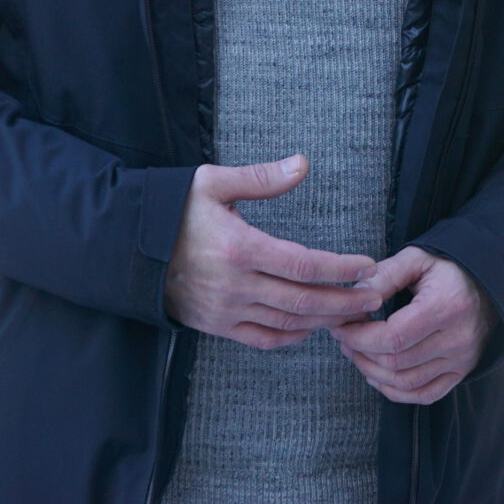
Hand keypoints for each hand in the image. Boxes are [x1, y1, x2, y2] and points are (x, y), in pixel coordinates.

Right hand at [163, 157, 378, 348]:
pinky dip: (292, 337)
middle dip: (345, 302)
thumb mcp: (213, 183)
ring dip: (325, 320)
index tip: (367, 266)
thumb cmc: (174, 211)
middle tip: (375, 298)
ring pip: (288, 323)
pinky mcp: (217, 326)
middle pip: (304, 301)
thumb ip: (262, 178)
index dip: (340, 269)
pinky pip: (263, 339)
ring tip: (355, 313)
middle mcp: (235, 285)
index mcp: (240, 248)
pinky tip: (312, 327)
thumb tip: (302, 164)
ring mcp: (226, 310)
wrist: (127, 249)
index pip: (304, 264)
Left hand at [331, 245, 495, 404]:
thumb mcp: (418, 258)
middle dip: (361, 353)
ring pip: (406, 383)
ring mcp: (461, 360)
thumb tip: (355, 297)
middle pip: (396, 363)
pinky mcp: (461, 372)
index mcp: (446, 307)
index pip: (393, 337)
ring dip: (373, 373)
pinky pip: (424, 395)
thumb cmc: (450, 267)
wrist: (491, 281)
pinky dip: (396, 392)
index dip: (360, 337)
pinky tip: (378, 376)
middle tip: (345, 338)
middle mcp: (457, 339)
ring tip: (357, 354)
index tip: (342, 327)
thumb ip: (385, 275)